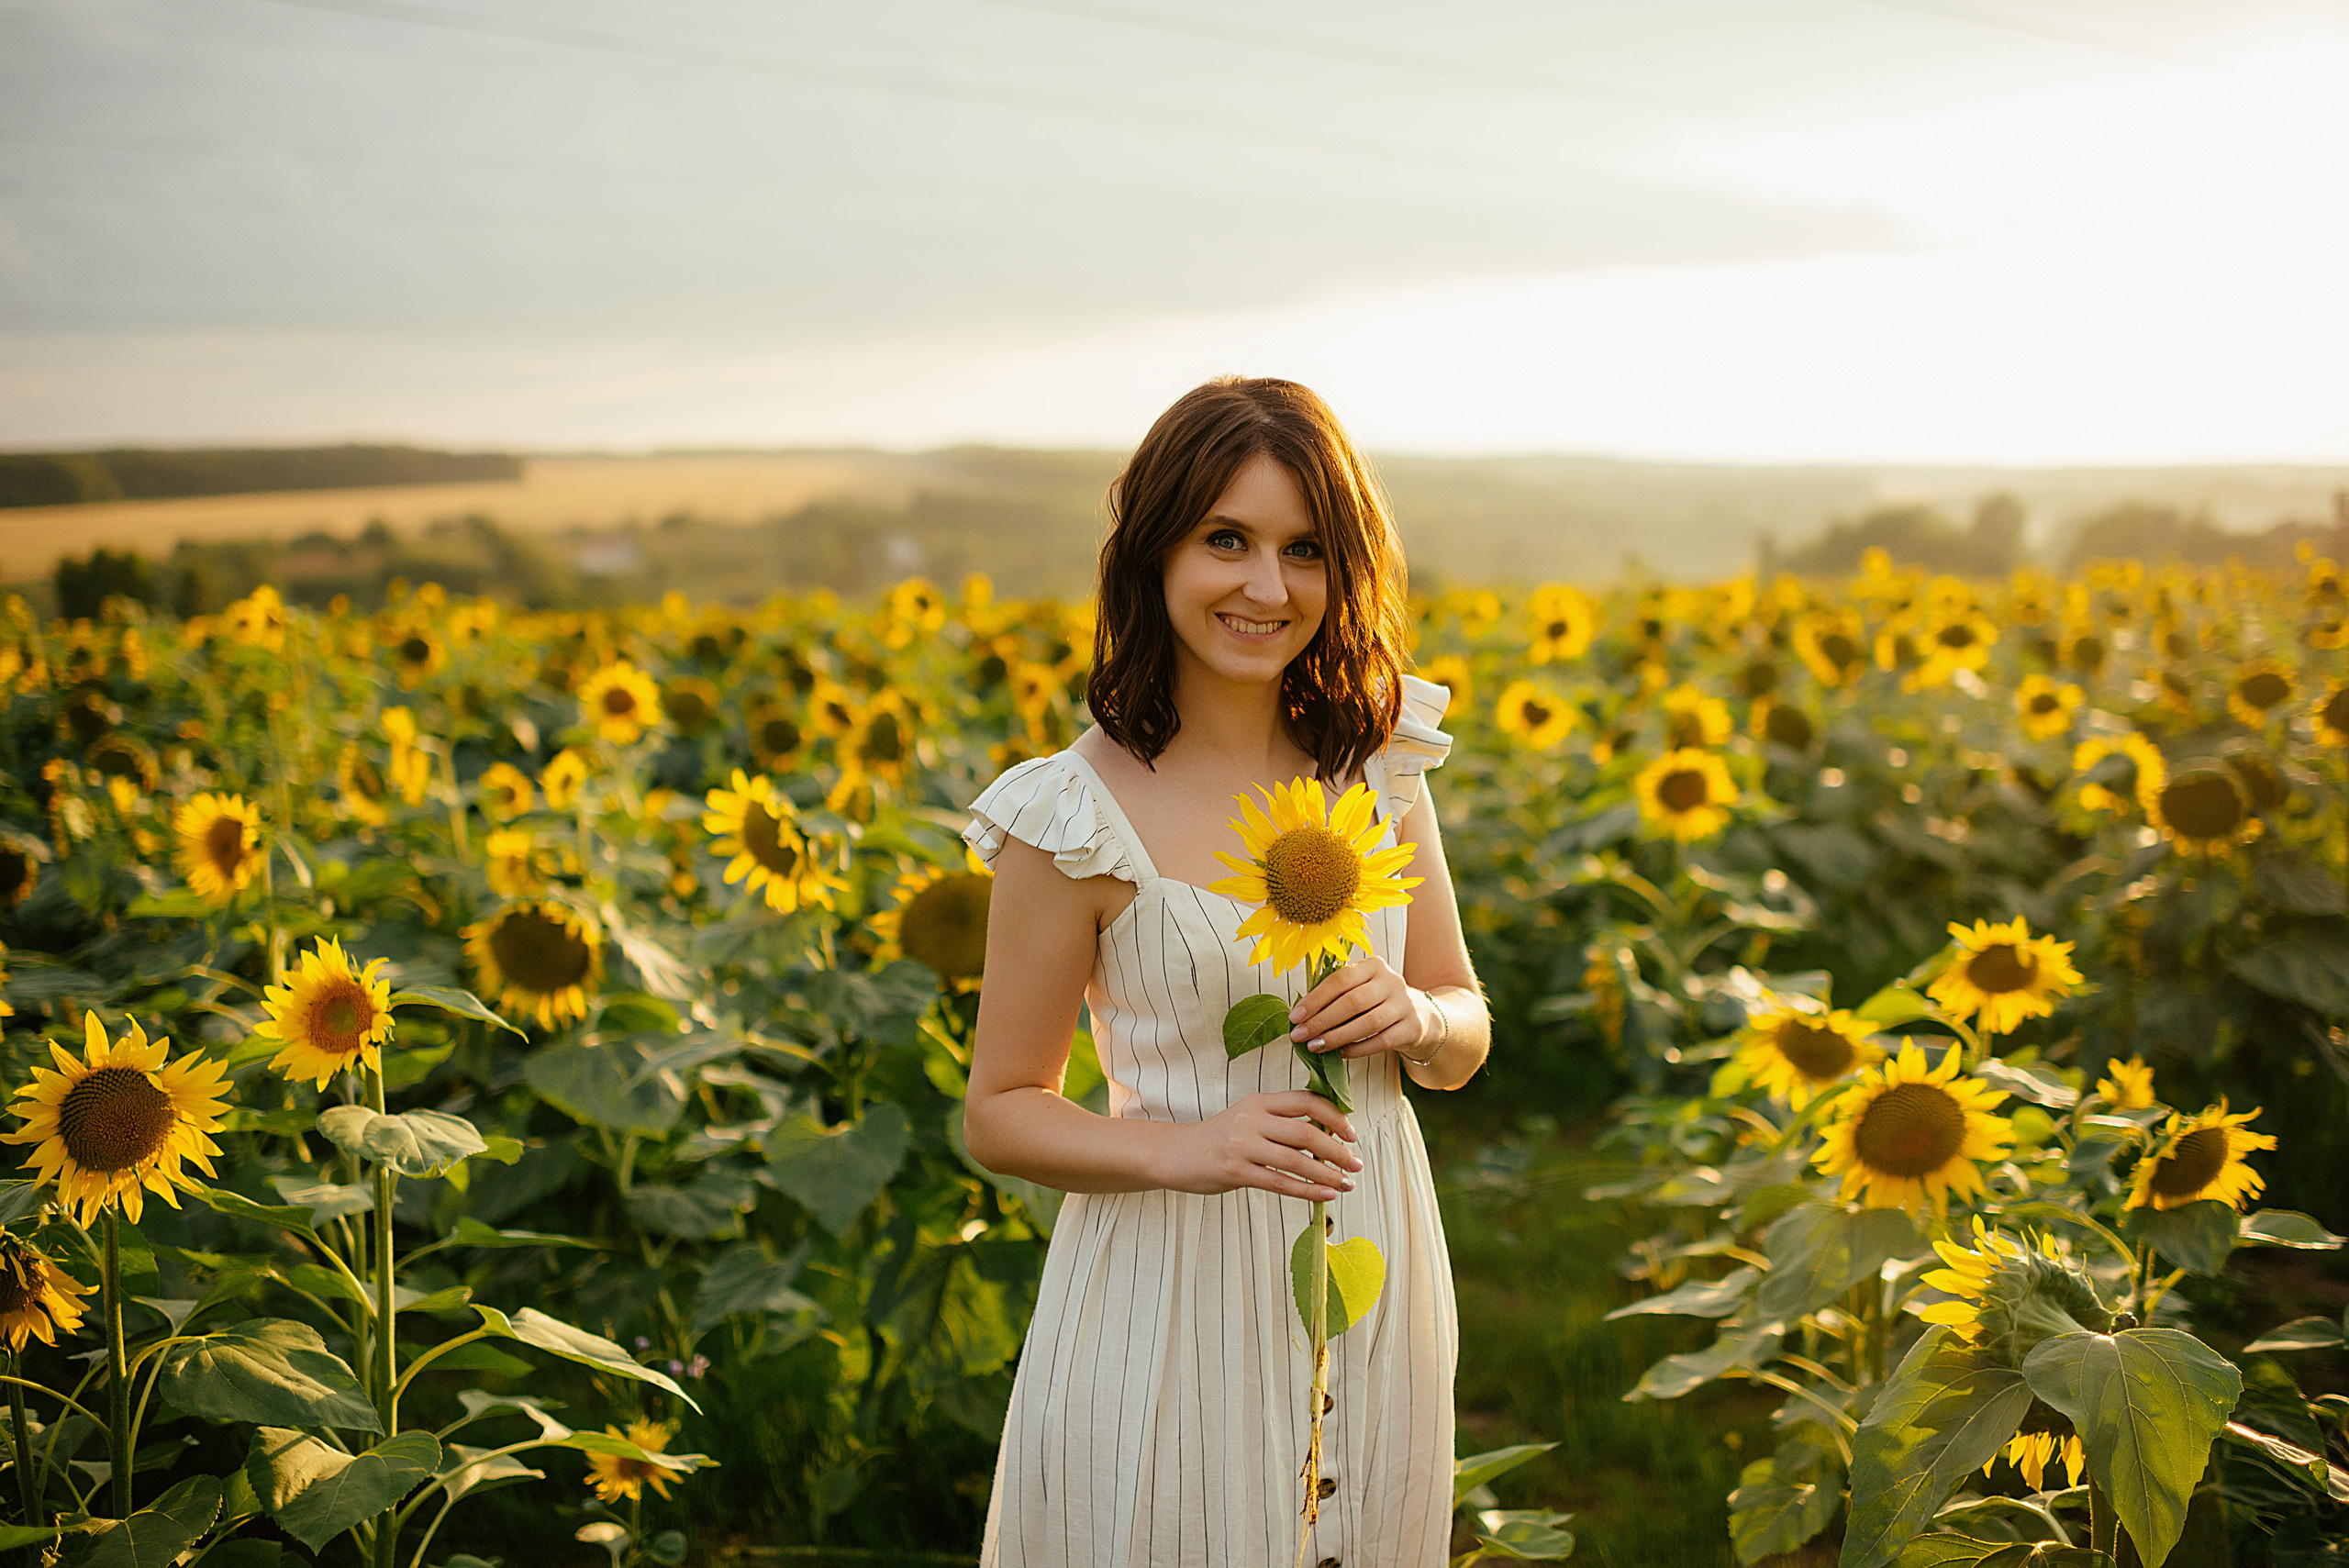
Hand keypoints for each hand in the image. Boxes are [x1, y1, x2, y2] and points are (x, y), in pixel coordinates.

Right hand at [1148, 1091, 1360, 1202]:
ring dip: (1328, 1175)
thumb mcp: (1250, 1118)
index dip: (1335, 1116)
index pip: (1306, 1100)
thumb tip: (1328, 1133)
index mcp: (1260, 1101)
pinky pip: (1279, 1183)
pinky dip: (1307, 1191)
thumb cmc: (1220, 1137)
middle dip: (1338, 1151)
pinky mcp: (1235, 1171)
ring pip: (1296, 1161)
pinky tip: (1326, 1196)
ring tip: (1347, 1185)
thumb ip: (1282, 1122)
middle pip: (1307, 1133)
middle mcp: (1252, 1119)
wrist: (1176, 1154)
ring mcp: (1243, 1145)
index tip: (1352, 1133)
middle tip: (1356, 1164)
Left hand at [1289, 953, 1430, 1060]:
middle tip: (1299, 1035)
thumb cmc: (1377, 1003)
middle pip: (1352, 1002)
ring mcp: (1404, 1004)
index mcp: (1374, 966)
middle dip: (1321, 1020)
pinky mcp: (1412, 1027)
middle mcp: (1391, 981)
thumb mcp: (1361, 989)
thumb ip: (1335, 995)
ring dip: (1336, 1037)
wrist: (1420, 1017)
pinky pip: (1381, 1041)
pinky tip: (1339, 1054)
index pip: (1340, 980)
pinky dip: (1357, 1049)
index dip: (1315, 999)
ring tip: (1315, 1046)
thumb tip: (1300, 1015)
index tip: (1294, 1017)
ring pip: (1367, 1023)